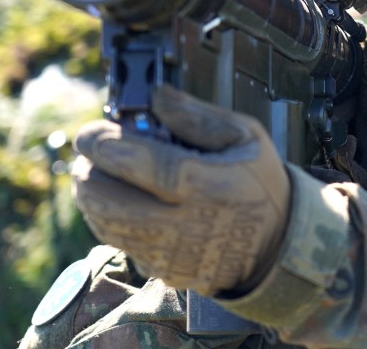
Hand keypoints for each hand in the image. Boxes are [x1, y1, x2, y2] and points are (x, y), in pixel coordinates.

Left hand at [71, 84, 289, 295]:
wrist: (277, 242)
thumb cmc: (259, 183)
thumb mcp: (243, 136)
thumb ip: (197, 116)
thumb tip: (156, 96)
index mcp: (208, 184)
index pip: (142, 164)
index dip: (106, 147)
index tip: (89, 134)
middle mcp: (186, 223)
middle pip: (110, 200)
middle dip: (88, 172)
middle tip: (91, 153)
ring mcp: (172, 252)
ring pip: (106, 224)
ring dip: (91, 195)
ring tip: (98, 173)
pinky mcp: (163, 269)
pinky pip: (119, 242)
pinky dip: (107, 218)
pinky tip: (116, 199)